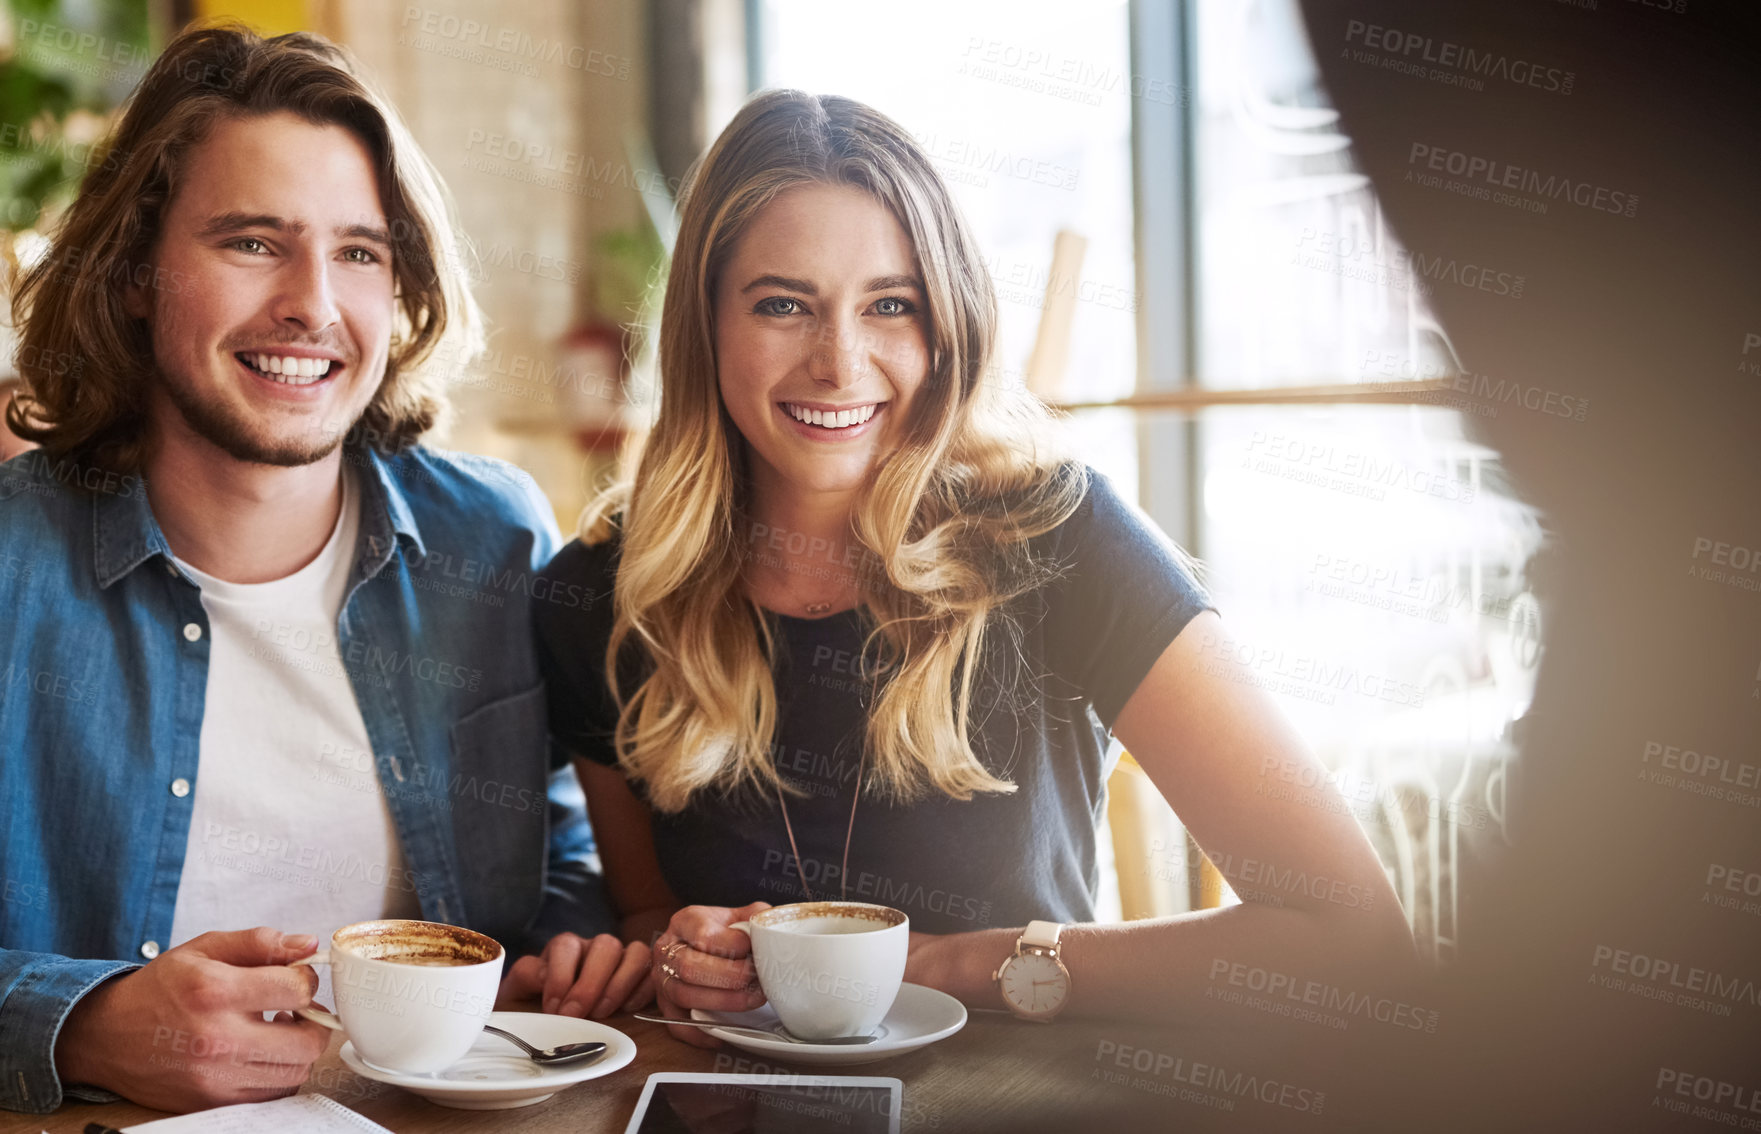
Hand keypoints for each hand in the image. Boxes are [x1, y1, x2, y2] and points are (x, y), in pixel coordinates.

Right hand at [53, 927, 329, 1111]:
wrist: (106, 1035)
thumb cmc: (159, 988)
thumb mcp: (205, 948)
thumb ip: (260, 942)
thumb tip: (308, 945)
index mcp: (215, 991)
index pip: (297, 989)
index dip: (307, 979)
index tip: (296, 978)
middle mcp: (216, 1038)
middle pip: (307, 1041)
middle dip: (313, 1021)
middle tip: (296, 1009)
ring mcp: (214, 1076)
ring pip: (295, 1071)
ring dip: (297, 1048)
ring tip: (277, 1029)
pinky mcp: (210, 1100)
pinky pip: (271, 1093)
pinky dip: (277, 1073)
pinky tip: (261, 1053)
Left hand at [497, 932, 652, 1018]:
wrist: (554, 1015)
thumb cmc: (538, 1002)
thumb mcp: (521, 990)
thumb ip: (525, 977)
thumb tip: (541, 976)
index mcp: (565, 947)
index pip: (566, 946)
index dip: (560, 976)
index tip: (553, 1009)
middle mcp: (596, 947)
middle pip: (606, 946)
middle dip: (591, 983)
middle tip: (577, 1014)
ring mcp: (623, 960)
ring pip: (635, 953)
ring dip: (620, 983)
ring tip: (604, 1012)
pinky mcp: (643, 976)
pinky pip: (652, 972)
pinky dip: (642, 991)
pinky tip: (626, 1010)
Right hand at [651, 903, 769, 1047]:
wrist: (710, 945)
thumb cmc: (727, 932)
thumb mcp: (742, 916)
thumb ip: (757, 919)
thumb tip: (769, 932)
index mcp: (685, 922)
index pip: (702, 934)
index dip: (731, 945)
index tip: (752, 948)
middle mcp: (667, 951)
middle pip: (689, 968)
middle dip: (730, 977)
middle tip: (756, 978)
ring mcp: (663, 980)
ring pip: (684, 996)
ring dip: (724, 1001)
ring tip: (753, 998)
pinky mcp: (666, 1007)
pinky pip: (678, 1025)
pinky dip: (702, 1032)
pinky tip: (726, 1029)